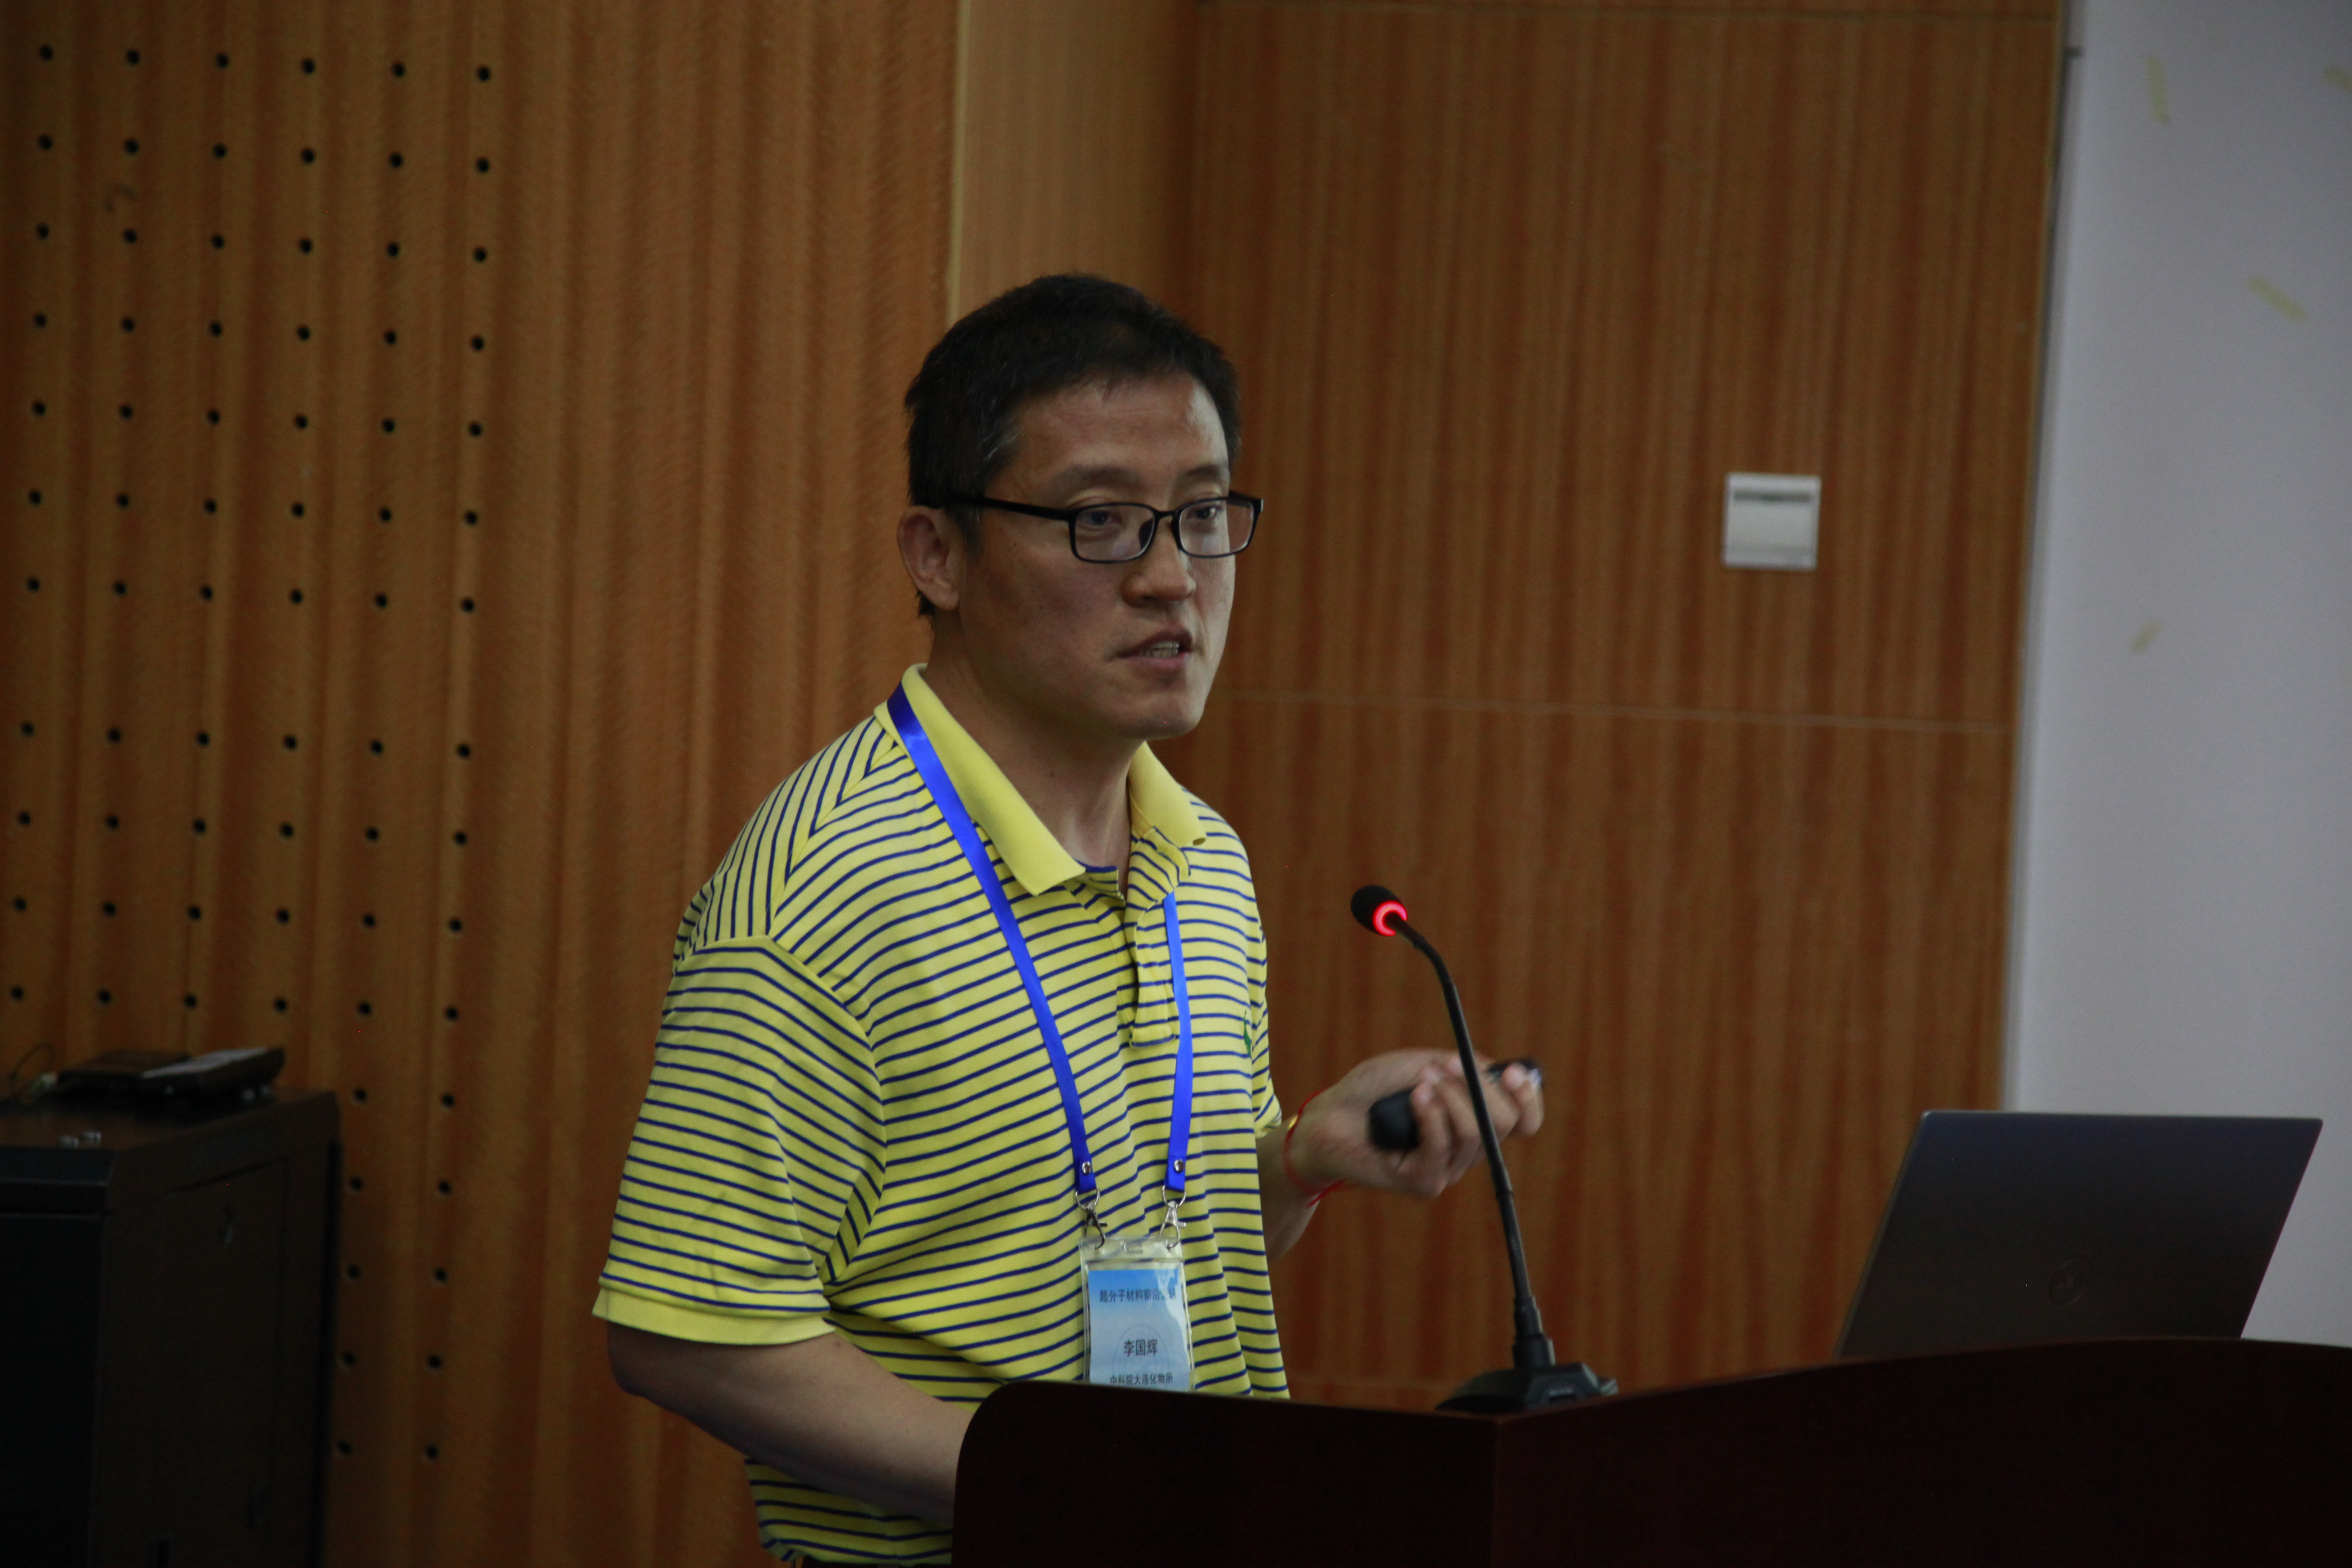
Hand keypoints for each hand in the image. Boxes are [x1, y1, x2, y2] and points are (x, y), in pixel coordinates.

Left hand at [1285, 1049, 1544, 1200]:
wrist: (1332, 1114)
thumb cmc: (1376, 1088)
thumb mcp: (1425, 1064)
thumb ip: (1465, 1068)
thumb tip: (1499, 1074)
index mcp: (1476, 1117)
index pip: (1523, 1119)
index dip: (1528, 1098)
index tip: (1512, 1072)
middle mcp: (1468, 1147)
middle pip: (1506, 1124)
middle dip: (1481, 1089)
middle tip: (1447, 1066)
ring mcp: (1448, 1166)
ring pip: (1474, 1134)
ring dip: (1448, 1097)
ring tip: (1419, 1082)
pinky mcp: (1425, 1182)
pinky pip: (1442, 1149)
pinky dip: (1430, 1117)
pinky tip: (1413, 1100)